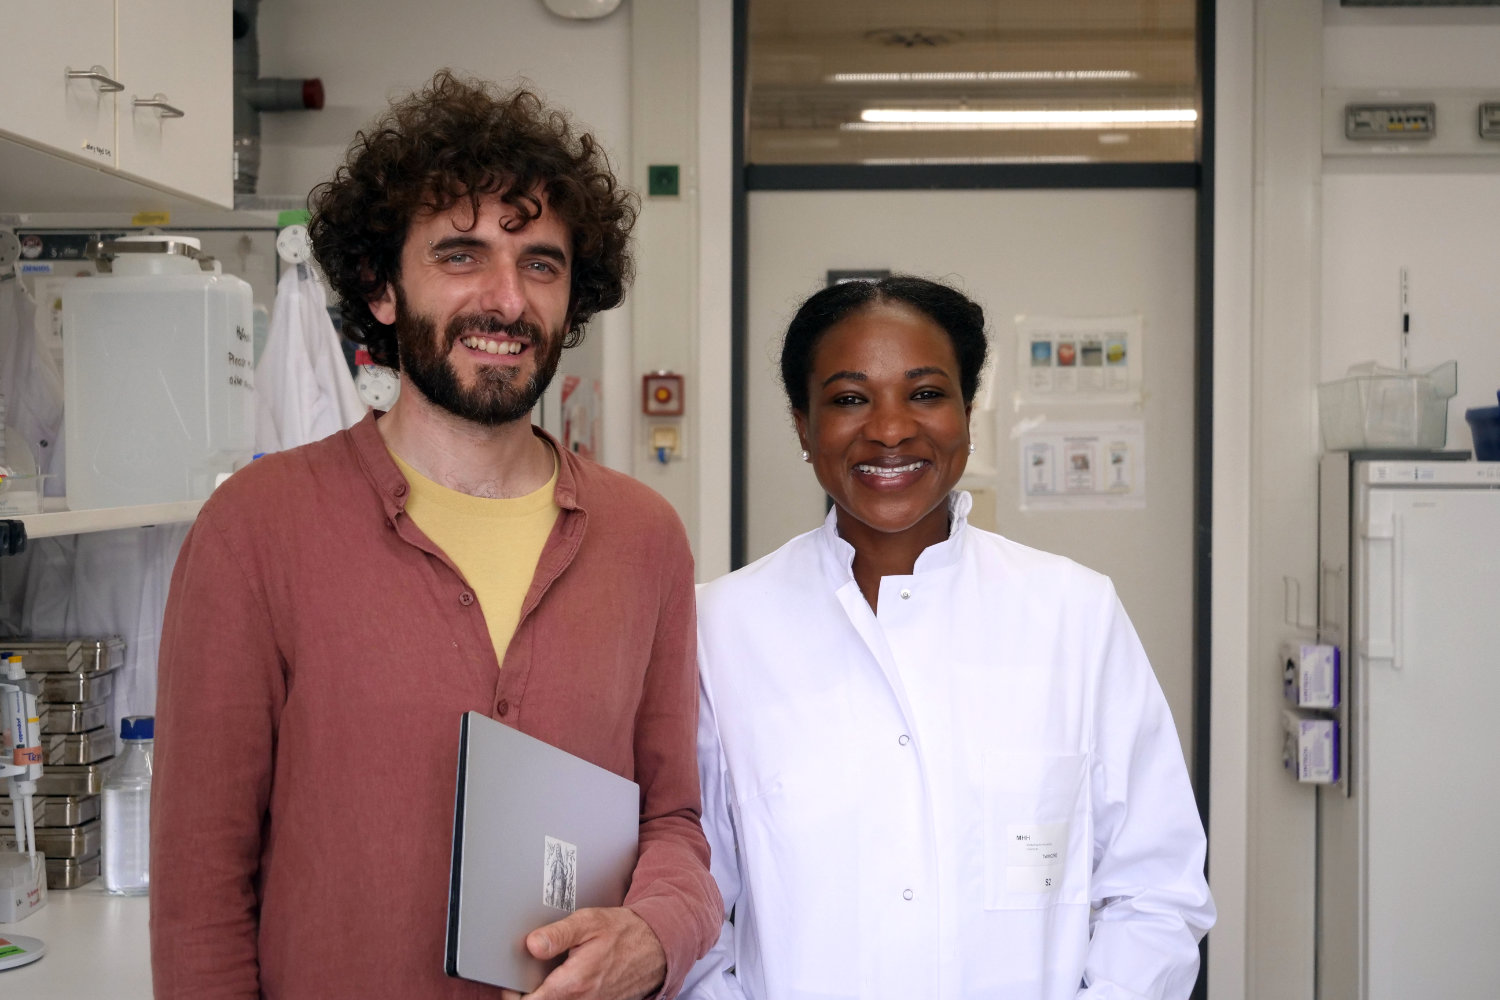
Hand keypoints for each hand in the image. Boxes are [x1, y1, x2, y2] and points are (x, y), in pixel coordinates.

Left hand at [498, 906, 666, 999]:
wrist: (657, 946)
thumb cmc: (625, 932)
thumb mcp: (589, 922)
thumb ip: (557, 934)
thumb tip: (531, 945)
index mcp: (573, 983)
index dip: (513, 995)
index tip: (511, 981)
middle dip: (530, 994)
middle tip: (527, 976)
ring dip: (549, 993)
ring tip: (551, 974)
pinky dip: (565, 993)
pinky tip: (568, 978)